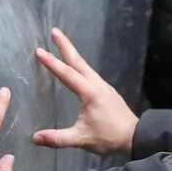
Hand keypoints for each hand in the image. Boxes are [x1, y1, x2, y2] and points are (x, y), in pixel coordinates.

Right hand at [32, 28, 136, 156]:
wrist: (136, 137)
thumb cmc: (109, 137)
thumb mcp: (82, 139)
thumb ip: (58, 138)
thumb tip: (35, 138)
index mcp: (90, 93)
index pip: (67, 74)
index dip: (52, 63)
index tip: (39, 51)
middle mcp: (97, 85)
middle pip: (79, 62)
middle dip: (65, 46)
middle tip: (54, 31)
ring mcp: (103, 87)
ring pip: (85, 66)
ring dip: (73, 53)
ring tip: (62, 44)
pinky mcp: (106, 91)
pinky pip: (90, 73)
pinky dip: (80, 64)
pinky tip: (76, 67)